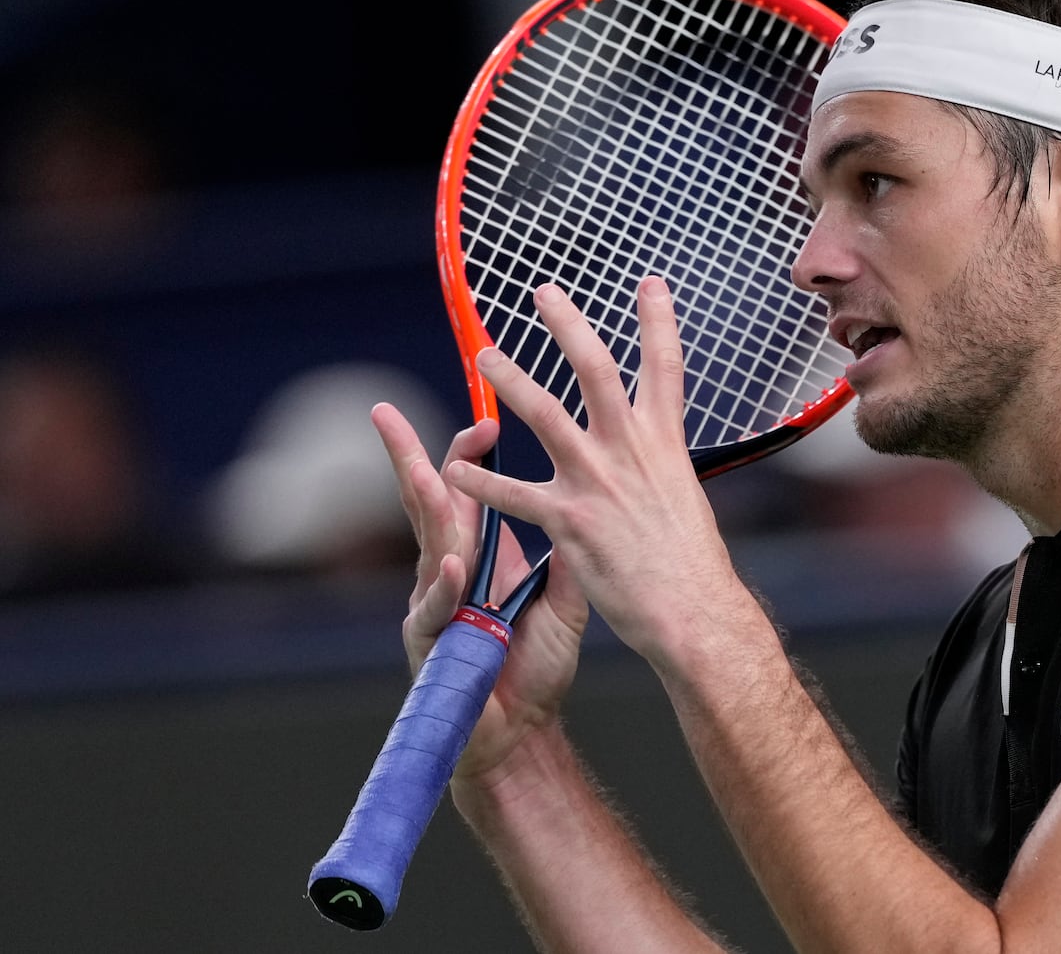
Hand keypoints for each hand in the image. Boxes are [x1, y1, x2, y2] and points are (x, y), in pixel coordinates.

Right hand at [372, 403, 587, 780]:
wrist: (522, 734)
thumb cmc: (535, 668)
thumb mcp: (562, 603)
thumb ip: (569, 557)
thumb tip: (589, 505)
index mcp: (479, 556)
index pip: (466, 491)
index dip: (470, 454)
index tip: (485, 418)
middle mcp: (447, 572)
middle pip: (426, 504)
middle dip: (406, 456)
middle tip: (384, 414)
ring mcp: (432, 605)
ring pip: (424, 545)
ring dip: (423, 505)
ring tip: (421, 468)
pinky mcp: (428, 644)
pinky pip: (436, 609)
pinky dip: (446, 587)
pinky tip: (454, 563)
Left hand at [443, 278, 749, 674]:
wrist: (692, 611)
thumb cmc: (691, 565)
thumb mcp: (682, 499)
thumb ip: (655, 470)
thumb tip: (649, 457)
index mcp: (665, 444)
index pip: (666, 368)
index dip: (658, 321)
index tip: (650, 282)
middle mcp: (632, 452)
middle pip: (596, 371)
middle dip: (569, 326)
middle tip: (543, 293)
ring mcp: (598, 482)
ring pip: (546, 415)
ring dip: (511, 381)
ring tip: (484, 356)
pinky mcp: (571, 522)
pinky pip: (515, 494)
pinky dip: (483, 481)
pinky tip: (457, 467)